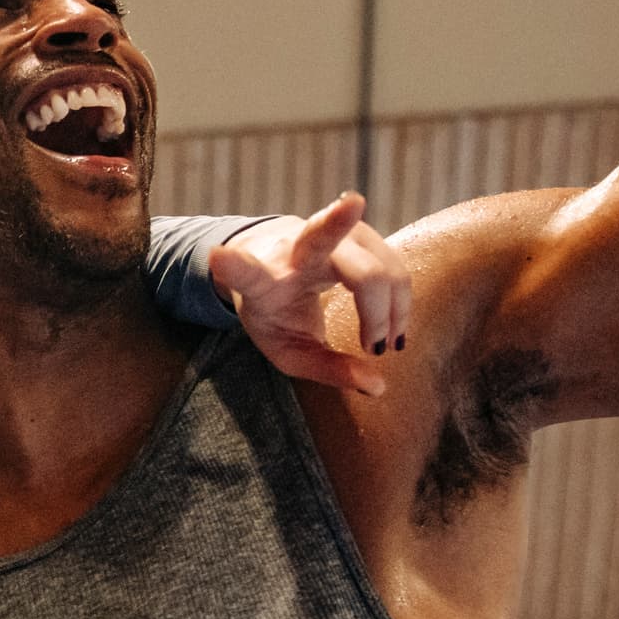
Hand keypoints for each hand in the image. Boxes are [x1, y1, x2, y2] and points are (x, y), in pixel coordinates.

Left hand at [208, 193, 409, 396]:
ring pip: (378, 266)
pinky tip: (394, 327)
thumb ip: (326, 370)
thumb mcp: (288, 351)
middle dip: (368, 291)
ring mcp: (333, 233)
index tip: (218, 256)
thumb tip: (377, 386)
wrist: (276, 262)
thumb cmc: (276, 312)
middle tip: (376, 347)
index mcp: (263, 281)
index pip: (247, 274)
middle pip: (336, 254)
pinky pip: (393, 266)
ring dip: (392, 309)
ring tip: (386, 345)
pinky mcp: (360, 232)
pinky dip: (400, 300)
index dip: (234, 266)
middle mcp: (295, 249)